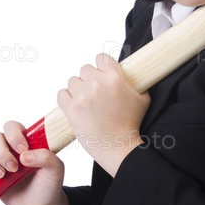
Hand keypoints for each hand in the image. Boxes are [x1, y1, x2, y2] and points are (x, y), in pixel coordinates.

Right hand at [0, 121, 71, 204]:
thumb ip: (46, 158)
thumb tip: (24, 156)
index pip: (12, 127)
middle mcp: (10, 149)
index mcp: (26, 142)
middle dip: (1, 153)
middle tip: (14, 169)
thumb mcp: (55, 170)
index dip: (14, 136)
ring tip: (1, 176)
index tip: (22, 150)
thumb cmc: (49, 185)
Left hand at [57, 53, 150, 175]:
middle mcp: (97, 83)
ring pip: (73, 81)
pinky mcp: (71, 109)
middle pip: (85, 69)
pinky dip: (66, 99)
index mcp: (114, 77)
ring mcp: (82, 96)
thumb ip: (135, 82)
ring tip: (86, 102)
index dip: (102, 65)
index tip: (102, 74)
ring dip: (78, 89)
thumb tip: (129, 74)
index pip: (101, 57)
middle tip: (95, 93)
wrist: (118, 147)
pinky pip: (61, 94)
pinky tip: (75, 105)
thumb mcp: (142, 98)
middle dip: (90, 80)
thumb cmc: (131, 124)